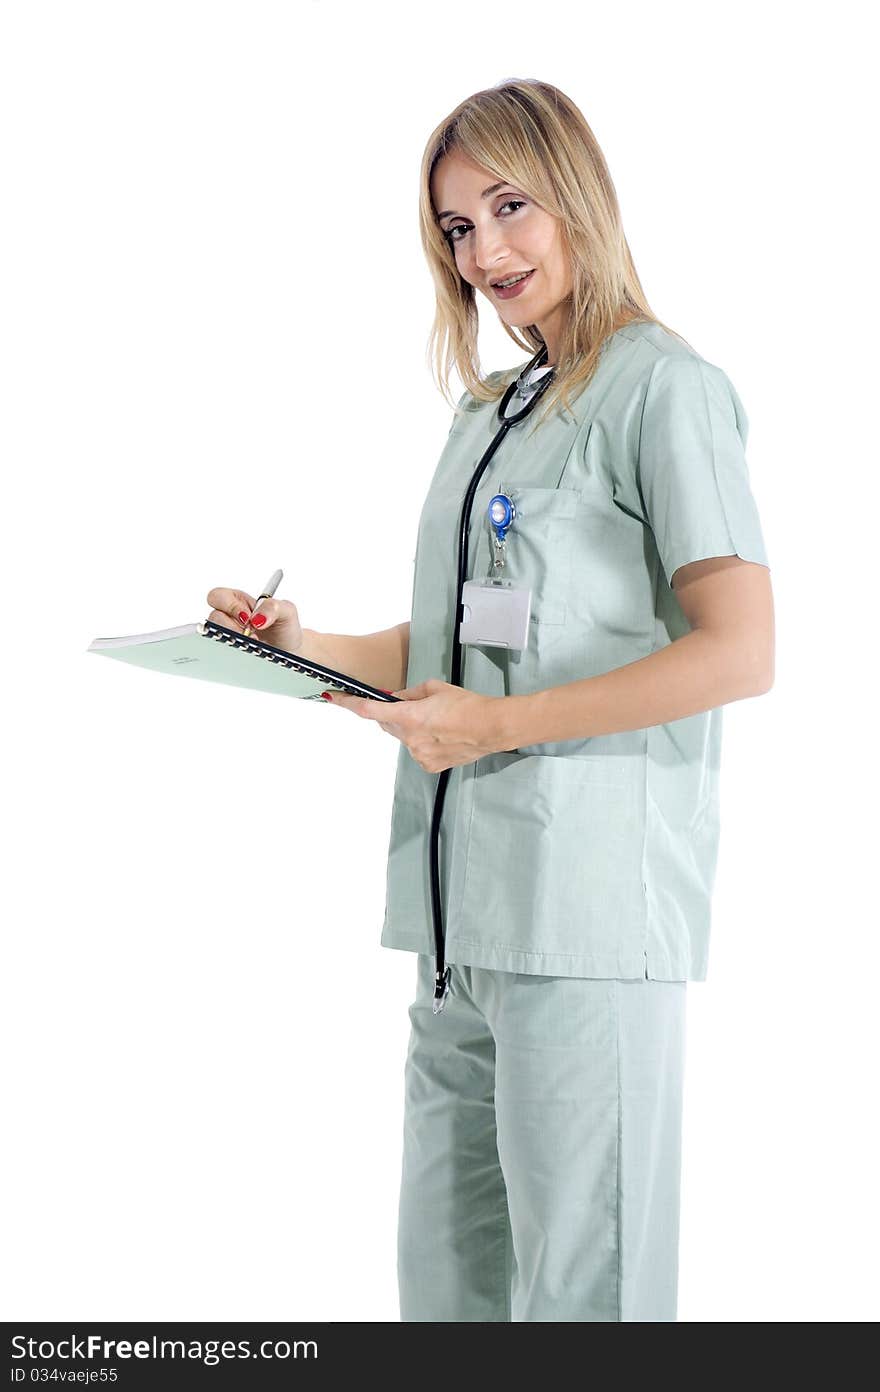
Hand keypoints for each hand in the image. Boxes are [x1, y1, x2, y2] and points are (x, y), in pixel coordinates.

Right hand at [205, 586, 303, 654]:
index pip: (218, 596)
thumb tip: (257, 618)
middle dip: (232, 627)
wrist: (291, 651)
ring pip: (215, 637)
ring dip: (235, 642)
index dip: (229, 606)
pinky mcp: (229, 653)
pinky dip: (235, 654)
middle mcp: (229, 618)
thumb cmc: (285, 627)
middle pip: (213, 618)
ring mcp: (227, 636)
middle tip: (251, 635)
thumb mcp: (287, 611)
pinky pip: (222, 653)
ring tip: (254, 646)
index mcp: (238, 601)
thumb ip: (273, 607)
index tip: (248, 618)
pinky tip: (249, 655)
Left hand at [326, 678, 506, 772]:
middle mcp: (410, 738)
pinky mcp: (428, 765)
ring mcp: (419, 754)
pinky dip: (423, 742)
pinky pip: (416, 750)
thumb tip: (394, 698)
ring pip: (403, 738)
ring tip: (437, 722)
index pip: (369, 710)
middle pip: (386, 724)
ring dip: (411, 729)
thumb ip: (409, 694)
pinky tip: (442, 736)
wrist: (491, 728)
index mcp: (410, 716)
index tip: (334, 698)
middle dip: (391, 714)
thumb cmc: (468, 705)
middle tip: (410, 707)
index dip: (348, 703)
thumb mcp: (435, 688)